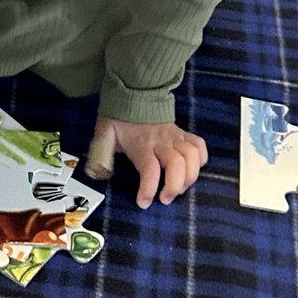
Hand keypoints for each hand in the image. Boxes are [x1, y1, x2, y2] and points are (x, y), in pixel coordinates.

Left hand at [92, 117, 207, 208]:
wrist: (134, 94)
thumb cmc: (119, 119)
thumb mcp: (104, 133)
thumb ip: (99, 151)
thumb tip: (95, 171)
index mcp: (140, 144)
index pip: (149, 169)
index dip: (148, 189)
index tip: (143, 202)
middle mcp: (161, 141)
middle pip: (177, 164)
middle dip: (175, 186)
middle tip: (165, 199)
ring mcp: (175, 136)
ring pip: (192, 156)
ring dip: (190, 177)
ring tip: (179, 188)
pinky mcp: (183, 133)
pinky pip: (199, 145)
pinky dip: (201, 159)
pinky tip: (193, 169)